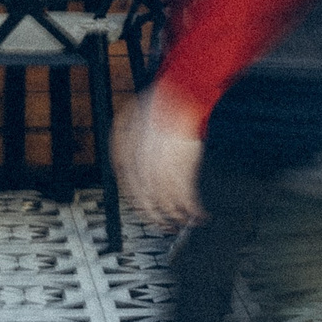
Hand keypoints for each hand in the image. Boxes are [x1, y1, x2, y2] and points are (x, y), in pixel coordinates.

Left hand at [117, 90, 205, 227]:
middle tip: (161, 226)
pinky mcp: (184, 168)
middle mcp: (143, 166)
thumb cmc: (155, 105)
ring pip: (168, 203)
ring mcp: (164, 168)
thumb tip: (122, 166)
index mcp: (128, 157)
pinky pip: (188, 196)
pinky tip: (198, 215)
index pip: (130, 190)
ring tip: (182, 224)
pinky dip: (194, 209)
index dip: (138, 204)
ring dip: (176, 217)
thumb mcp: (127, 124)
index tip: (145, 212)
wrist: (177, 95)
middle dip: (155, 217)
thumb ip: (123, 148)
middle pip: (148, 201)